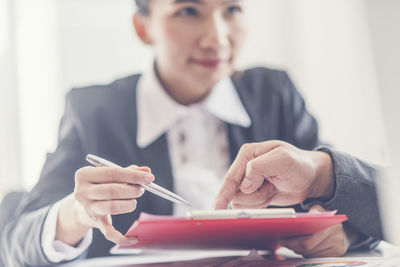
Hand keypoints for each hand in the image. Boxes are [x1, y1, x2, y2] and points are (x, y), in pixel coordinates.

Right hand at [56, 165, 154, 245]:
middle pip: (112, 190)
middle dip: (132, 190)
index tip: (149, 177)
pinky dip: (123, 238)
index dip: (133, 175)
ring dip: (130, 204)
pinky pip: (109, 233)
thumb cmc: (100, 186)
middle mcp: (82, 192)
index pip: (111, 173)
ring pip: (112, 207)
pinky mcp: (95, 223)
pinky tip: (135, 238)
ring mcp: (88, 209)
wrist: (80, 208)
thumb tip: (147, 171)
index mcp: (84, 175)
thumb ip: (129, 171)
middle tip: (141, 190)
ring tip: (134, 201)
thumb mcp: (109, 175)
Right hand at [214, 140, 333, 208]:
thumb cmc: (299, 164)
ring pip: (240, 201)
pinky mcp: (253, 193)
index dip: (226, 192)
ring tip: (271, 189)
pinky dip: (260, 205)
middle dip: (252, 195)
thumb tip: (244, 183)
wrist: (311, 178)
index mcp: (248, 154)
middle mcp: (245, 167)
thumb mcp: (282, 159)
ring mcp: (248, 181)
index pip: (231, 176)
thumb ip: (259, 167)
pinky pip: (248, 206)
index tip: (218, 207)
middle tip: (269, 187)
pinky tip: (270, 195)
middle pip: (234, 191)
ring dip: (258, 200)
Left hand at [280, 205, 350, 257]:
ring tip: (293, 244)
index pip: (307, 242)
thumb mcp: (317, 209)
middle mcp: (336, 237)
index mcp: (329, 225)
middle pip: (308, 249)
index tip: (283, 240)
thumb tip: (292, 222)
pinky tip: (304, 248)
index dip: (293, 243)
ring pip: (312, 254)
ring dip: (300, 250)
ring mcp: (338, 246)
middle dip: (294, 247)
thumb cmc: (325, 217)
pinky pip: (318, 257)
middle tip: (285, 243)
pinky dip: (308, 253)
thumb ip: (307, 215)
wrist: (341, 224)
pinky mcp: (339, 253)